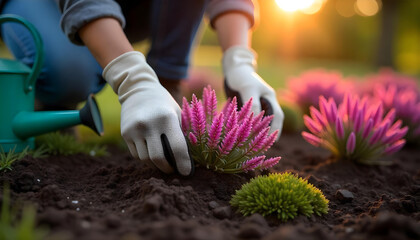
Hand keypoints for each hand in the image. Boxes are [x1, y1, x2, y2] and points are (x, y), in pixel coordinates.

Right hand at [103, 51, 192, 175]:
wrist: (138, 90)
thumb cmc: (164, 104)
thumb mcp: (177, 113)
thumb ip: (181, 133)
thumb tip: (188, 160)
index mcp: (166, 118)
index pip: (177, 147)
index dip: (183, 163)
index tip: (186, 173)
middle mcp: (148, 124)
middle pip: (158, 158)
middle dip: (168, 169)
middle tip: (174, 171)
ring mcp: (134, 129)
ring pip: (145, 159)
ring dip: (155, 164)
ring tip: (163, 162)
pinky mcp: (125, 133)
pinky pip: (136, 154)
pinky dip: (145, 157)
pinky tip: (151, 152)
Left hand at [223, 46, 283, 137]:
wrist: (232, 69)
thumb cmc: (241, 76)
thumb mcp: (247, 88)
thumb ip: (253, 104)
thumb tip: (255, 121)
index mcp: (270, 98)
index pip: (278, 116)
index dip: (276, 129)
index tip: (272, 141)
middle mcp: (264, 103)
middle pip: (270, 121)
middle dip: (267, 134)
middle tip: (263, 147)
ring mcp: (255, 105)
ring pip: (259, 122)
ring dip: (256, 132)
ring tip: (253, 145)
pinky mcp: (245, 108)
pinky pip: (248, 120)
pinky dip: (247, 128)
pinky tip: (242, 137)